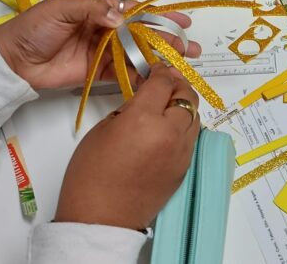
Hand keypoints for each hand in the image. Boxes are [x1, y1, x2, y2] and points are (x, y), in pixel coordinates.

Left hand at [0, 0, 200, 89]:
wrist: (12, 61)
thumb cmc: (34, 28)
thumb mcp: (62, 9)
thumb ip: (93, 8)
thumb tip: (122, 16)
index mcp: (100, 10)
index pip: (136, 12)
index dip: (160, 16)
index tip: (181, 22)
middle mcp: (107, 30)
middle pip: (144, 34)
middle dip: (169, 39)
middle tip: (190, 47)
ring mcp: (104, 53)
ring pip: (139, 54)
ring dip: (161, 58)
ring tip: (183, 64)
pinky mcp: (98, 74)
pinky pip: (125, 74)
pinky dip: (142, 76)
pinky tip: (159, 78)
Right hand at [54, 64, 199, 229]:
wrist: (101, 218)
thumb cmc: (91, 174)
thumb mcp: (103, 129)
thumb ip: (128, 109)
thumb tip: (144, 100)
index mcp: (144, 119)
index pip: (162, 82)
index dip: (160, 71)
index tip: (156, 68)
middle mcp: (169, 132)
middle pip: (186, 96)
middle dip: (176, 85)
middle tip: (165, 83)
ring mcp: (181, 151)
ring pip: (194, 116)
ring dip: (183, 106)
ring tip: (167, 106)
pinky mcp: (185, 167)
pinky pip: (191, 138)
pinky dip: (184, 128)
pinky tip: (168, 130)